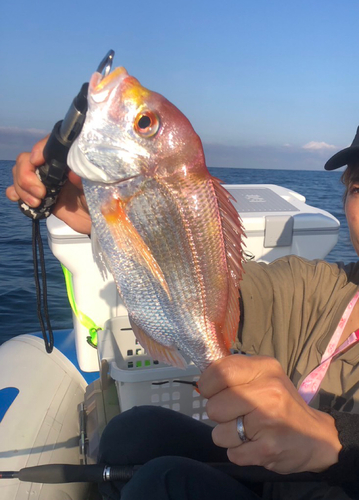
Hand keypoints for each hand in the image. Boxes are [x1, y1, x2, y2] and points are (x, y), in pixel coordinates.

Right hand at [6, 137, 91, 233]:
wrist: (96, 221)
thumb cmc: (100, 201)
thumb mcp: (97, 189)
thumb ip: (85, 179)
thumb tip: (73, 172)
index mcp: (68, 159)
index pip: (48, 145)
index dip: (39, 149)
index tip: (38, 161)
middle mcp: (53, 166)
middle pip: (27, 159)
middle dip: (26, 175)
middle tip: (40, 193)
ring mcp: (44, 180)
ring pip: (19, 173)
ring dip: (21, 187)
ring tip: (36, 202)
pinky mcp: (39, 195)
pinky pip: (18, 189)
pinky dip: (15, 193)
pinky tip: (19, 200)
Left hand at [198, 355, 340, 473]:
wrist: (317, 437)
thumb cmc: (282, 403)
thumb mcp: (265, 377)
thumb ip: (235, 373)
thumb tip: (202, 381)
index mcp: (264, 368)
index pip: (219, 372)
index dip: (207, 385)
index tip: (212, 392)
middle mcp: (268, 391)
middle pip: (214, 407)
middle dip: (219, 414)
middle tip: (236, 414)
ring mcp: (268, 421)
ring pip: (219, 433)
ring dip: (229, 435)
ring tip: (248, 430)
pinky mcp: (268, 449)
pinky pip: (232, 453)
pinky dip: (240, 452)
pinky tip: (256, 444)